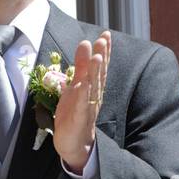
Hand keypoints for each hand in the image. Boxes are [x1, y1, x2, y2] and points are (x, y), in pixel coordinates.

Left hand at [52, 30, 110, 173]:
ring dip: (95, 72)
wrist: (73, 143)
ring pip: (93, 88)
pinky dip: (83, 95)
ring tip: (97, 56)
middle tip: (103, 39)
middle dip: (102, 56)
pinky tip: (84, 84)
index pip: (100, 67)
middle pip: (99, 74)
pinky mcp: (79, 118)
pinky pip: (82, 105)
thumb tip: (85, 44)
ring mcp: (87, 107)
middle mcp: (93, 96)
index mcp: (93, 87)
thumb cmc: (74, 114)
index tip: (106, 34)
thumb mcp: (76, 86)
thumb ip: (81, 67)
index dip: (104, 51)